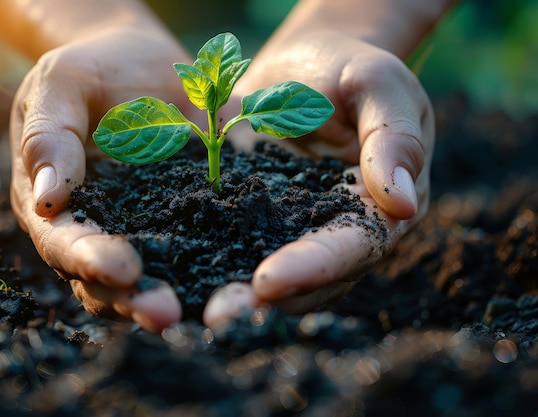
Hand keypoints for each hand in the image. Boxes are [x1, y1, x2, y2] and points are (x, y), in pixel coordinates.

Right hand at [10, 27, 193, 330]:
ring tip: (207, 310)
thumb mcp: (62, 84)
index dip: (89, 259)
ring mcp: (144, 230)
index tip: (123, 268)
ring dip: (177, 296)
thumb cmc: (92, 66)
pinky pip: (198, 252)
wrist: (143, 60)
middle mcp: (98, 229)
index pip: (64, 242)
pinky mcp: (187, 221)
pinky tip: (242, 279)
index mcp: (54, 205)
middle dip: (134, 298)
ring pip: (151, 278)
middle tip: (166, 314)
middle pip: (106, 278)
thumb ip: (49, 135)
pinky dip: (216, 269)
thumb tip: (47, 199)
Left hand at [203, 30, 433, 327]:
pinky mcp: (249, 214)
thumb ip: (394, 138)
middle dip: (263, 300)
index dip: (313, 268)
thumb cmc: (352, 68)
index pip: (350, 249)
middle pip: (307, 279)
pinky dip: (204, 259)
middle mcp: (333, 231)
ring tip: (191, 309)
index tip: (269, 281)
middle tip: (219, 316)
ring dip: (231, 292)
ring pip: (266, 272)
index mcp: (375, 209)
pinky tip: (170, 272)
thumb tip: (402, 203)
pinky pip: (228, 241)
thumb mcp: (380, 85)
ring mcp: (288, 227)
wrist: (305, 61)